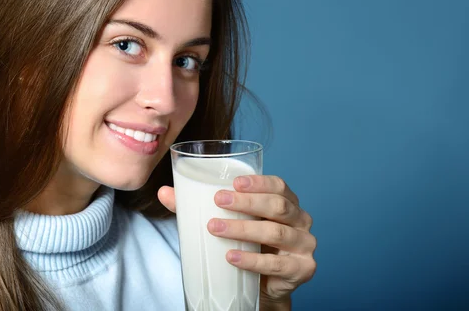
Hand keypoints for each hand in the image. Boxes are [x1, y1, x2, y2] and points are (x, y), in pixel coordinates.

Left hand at [158, 175, 316, 307]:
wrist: (264, 286)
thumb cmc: (248, 245)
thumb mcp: (228, 222)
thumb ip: (197, 207)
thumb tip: (164, 192)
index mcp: (287, 202)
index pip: (278, 185)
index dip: (258, 182)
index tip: (233, 182)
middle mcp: (301, 220)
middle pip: (277, 206)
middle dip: (246, 202)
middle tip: (218, 201)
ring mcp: (304, 245)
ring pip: (276, 233)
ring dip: (243, 230)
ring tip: (215, 228)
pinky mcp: (302, 269)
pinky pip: (277, 264)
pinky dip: (252, 261)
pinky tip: (232, 257)